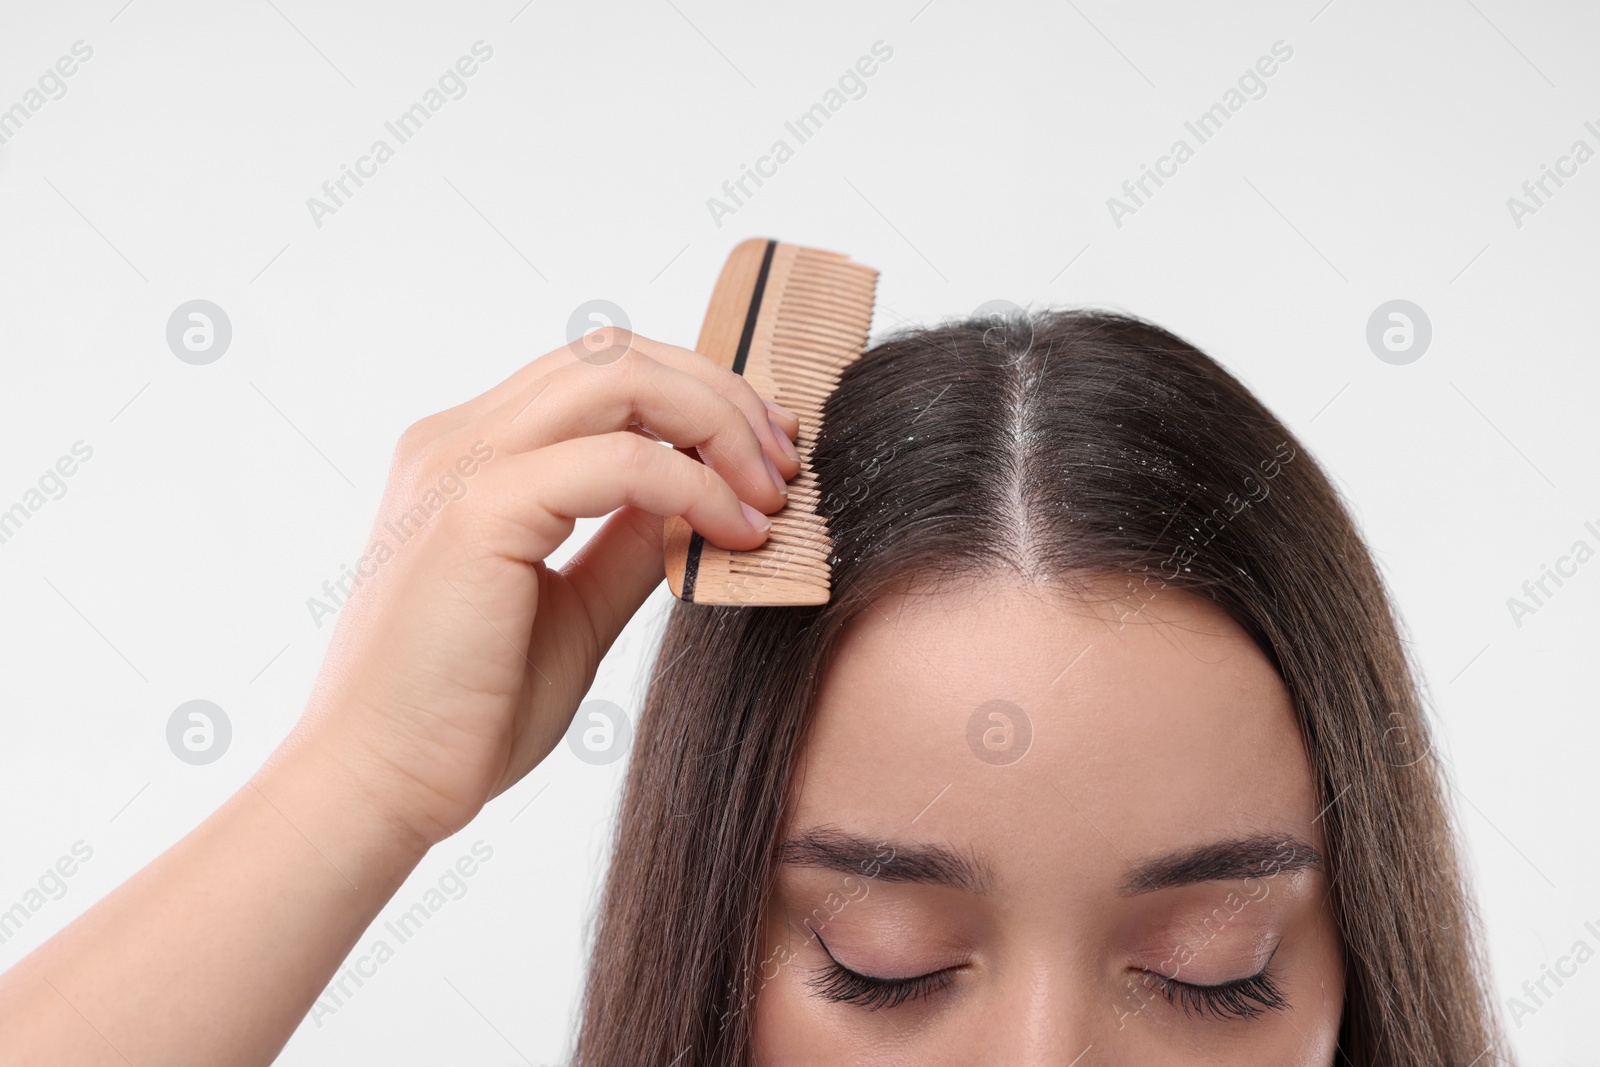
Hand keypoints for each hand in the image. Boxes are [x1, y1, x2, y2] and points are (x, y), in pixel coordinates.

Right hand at [283, 330, 801, 847]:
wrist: (380, 785)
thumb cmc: (467, 711)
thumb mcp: (576, 606)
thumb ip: (630, 541)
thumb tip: (705, 498)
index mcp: (472, 454)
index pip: (600, 374)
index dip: (696, 397)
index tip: (765, 453)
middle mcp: (460, 439)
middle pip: (618, 354)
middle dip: (720, 395)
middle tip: (784, 463)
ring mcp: (461, 464)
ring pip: (620, 376)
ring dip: (716, 422)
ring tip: (770, 490)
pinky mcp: (477, 510)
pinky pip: (621, 461)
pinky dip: (696, 487)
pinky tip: (736, 533)